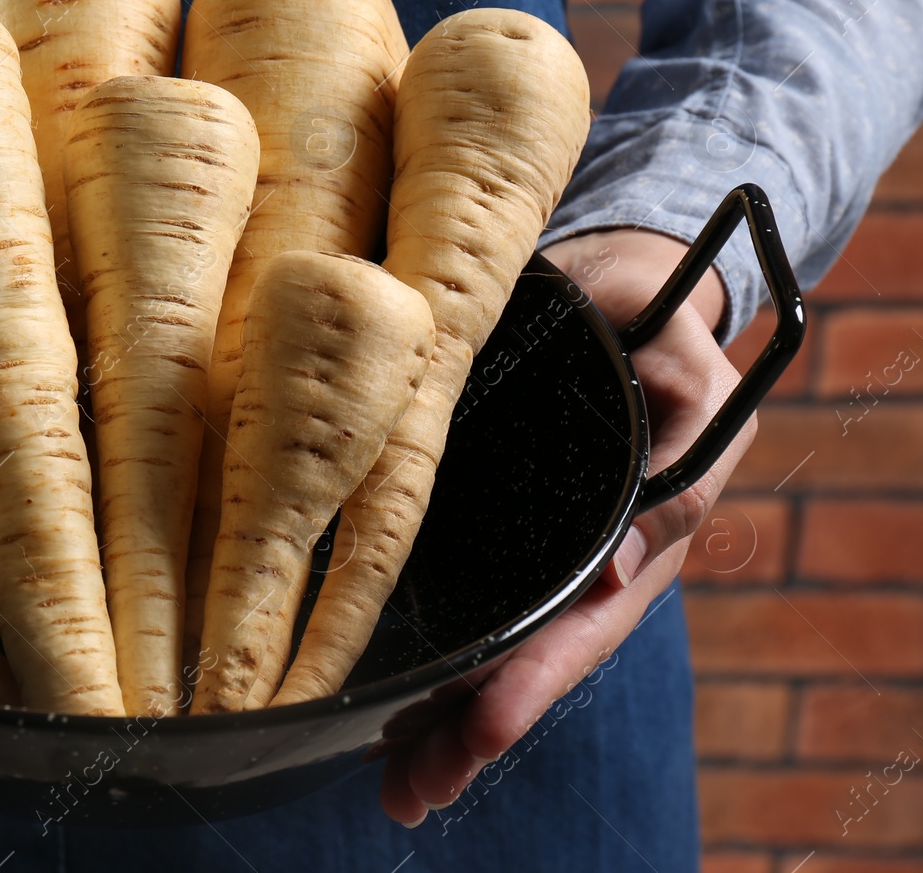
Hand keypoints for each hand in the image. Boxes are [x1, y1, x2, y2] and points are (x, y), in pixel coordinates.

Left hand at [378, 228, 755, 824]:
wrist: (611, 281)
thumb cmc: (650, 313)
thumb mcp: (685, 361)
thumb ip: (680, 429)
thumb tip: (623, 572)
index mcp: (646, 529)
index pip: (587, 622)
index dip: (535, 680)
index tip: (482, 728)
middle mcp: (592, 555)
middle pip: (534, 659)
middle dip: (478, 728)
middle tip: (417, 788)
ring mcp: (542, 545)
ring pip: (496, 646)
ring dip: (445, 718)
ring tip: (396, 782)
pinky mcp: (493, 523)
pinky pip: (465, 601)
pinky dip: (431, 658)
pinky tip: (385, 708)